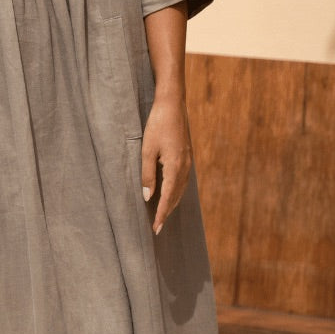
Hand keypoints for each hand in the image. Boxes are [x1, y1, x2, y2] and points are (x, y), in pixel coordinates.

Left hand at [140, 95, 192, 234]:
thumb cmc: (157, 125)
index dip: (161, 214)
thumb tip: (148, 197)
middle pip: (176, 196)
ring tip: (163, 214)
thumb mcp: (147, 150)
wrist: (172, 104)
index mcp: (175, 167)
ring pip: (181, 189)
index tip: (155, 228)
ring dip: (172, 203)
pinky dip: (176, 192)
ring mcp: (187, 161)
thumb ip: (147, 175)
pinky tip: (171, 193)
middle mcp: (184, 167)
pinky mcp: (186, 156)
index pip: (167, 198)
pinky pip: (183, 180)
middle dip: (166, 212)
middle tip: (158, 227)